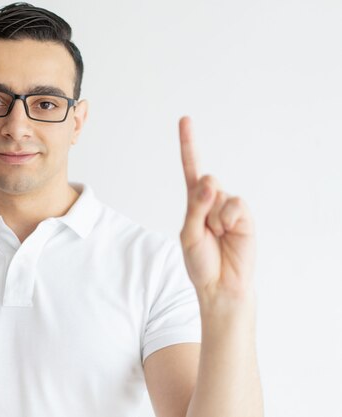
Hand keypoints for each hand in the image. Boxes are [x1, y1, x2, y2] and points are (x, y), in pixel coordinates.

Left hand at [178, 116, 255, 303]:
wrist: (221, 285)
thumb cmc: (200, 261)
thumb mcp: (189, 234)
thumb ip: (195, 207)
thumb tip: (209, 180)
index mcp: (194, 202)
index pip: (191, 169)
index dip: (189, 144)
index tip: (185, 119)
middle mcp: (212, 200)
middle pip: (205, 181)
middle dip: (202, 202)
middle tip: (206, 228)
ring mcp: (229, 207)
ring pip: (219, 194)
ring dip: (214, 218)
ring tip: (218, 236)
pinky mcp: (245, 216)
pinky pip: (234, 206)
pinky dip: (228, 220)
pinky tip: (229, 234)